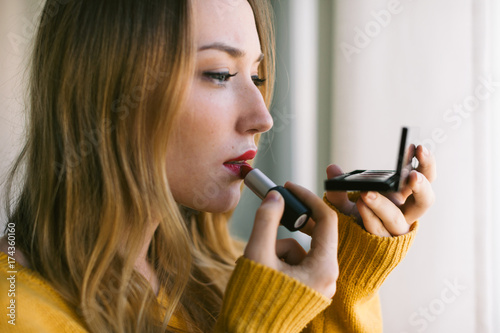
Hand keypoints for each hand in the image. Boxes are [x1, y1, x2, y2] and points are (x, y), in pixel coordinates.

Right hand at [244, 182, 338, 297]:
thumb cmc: (253, 300)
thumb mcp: (258, 253)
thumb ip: (267, 220)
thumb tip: (275, 197)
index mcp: (323, 269)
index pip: (326, 221)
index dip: (307, 198)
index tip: (289, 187)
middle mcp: (327, 278)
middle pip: (312, 236)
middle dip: (287, 228)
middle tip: (272, 214)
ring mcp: (317, 285)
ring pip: (301, 250)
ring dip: (279, 248)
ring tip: (261, 263)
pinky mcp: (307, 290)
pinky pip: (297, 263)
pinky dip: (279, 260)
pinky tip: (265, 272)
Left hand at [325, 145, 435, 236]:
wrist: (347, 248)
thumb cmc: (354, 220)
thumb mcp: (344, 201)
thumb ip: (339, 188)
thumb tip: (332, 168)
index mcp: (403, 195)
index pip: (424, 177)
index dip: (425, 163)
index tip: (417, 147)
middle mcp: (405, 213)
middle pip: (425, 200)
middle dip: (422, 186)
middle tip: (413, 175)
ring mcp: (396, 229)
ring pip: (397, 219)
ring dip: (383, 205)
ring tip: (367, 193)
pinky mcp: (384, 243)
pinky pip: (379, 230)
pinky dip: (368, 217)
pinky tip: (359, 205)